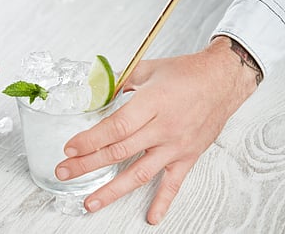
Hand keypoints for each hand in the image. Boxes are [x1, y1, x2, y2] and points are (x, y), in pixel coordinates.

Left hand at [55, 36, 257, 223]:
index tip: (70, 149)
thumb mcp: (149, 69)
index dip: (90, 140)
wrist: (222, 81)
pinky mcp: (187, 157)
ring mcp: (175, 146)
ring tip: (90, 202)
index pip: (115, 127)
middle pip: (119, 152)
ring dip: (112, 190)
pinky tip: (151, 217)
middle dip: (87, 164)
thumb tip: (98, 92)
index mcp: (152, 104)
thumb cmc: (187, 73)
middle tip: (65, 172)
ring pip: (139, 173)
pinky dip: (162, 202)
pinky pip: (173, 184)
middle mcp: (163, 128)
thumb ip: (121, 82)